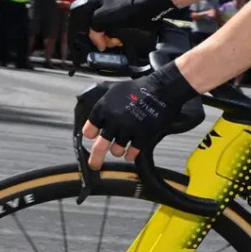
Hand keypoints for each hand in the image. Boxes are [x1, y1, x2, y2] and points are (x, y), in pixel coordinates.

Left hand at [80, 61, 196, 168]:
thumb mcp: (114, 90)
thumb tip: (99, 116)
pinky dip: (131, 155)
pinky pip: (133, 152)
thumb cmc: (140, 87)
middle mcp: (113, 121)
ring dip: (118, 151)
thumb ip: (105, 104)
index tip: (94, 137)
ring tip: (120, 150)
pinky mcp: (142, 136)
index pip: (89, 129)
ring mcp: (128, 129)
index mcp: (103, 108)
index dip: (91, 134)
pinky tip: (130, 155)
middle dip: (96, 158)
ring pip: (116, 150)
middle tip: (95, 164)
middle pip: (99, 146)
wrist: (161, 89)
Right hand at [86, 0, 175, 50]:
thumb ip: (93, 31)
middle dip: (99, 36)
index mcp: (91, 0)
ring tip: (115, 41)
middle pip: (91, 26)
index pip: (80, 19)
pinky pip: (110, 30)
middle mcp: (98, 4)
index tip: (92, 40)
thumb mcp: (101, 19)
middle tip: (107, 42)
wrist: (146, 8)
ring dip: (107, 38)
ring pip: (101, 30)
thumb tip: (98, 43)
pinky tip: (119, 39)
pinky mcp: (117, 17)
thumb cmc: (123, 11)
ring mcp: (108, 11)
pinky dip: (114, 36)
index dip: (85, 32)